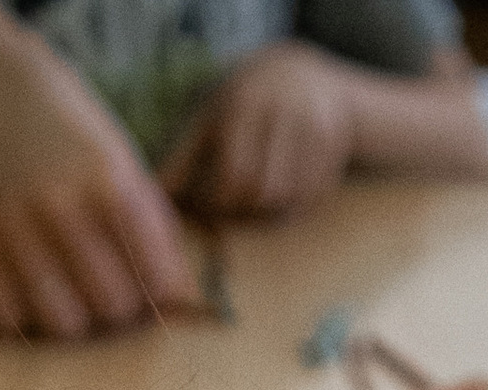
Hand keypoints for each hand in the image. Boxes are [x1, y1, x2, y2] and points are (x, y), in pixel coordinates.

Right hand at [0, 24, 197, 333]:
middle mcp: (60, 202)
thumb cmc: (55, 121)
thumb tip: (183, 295)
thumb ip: (149, 220)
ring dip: (70, 317)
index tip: (143, 283)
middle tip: (101, 287)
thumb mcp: (113, 152)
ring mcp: (10, 222)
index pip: (154, 276)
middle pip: (112, 306)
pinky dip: (22, 314)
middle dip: (114, 305)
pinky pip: (8, 317)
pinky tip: (24, 288)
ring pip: (62, 324)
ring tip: (64, 292)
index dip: (154, 291)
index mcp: (108, 177)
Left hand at [161, 42, 361, 217]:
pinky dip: (293, 207)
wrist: (310, 78)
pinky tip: (283, 195)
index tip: (210, 210)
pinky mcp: (333, 144)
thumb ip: (183, 156)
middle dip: (243, 210)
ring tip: (255, 204)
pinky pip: (310, 197)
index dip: (219, 202)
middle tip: (233, 212)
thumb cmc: (248, 103)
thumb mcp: (212, 118)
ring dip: (267, 213)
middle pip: (260, 189)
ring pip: (286, 197)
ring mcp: (312, 126)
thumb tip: (153, 194)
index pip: (232, 173)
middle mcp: (282, 110)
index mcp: (245, 103)